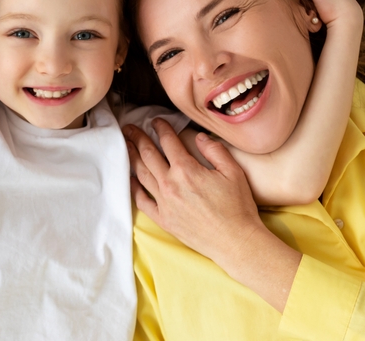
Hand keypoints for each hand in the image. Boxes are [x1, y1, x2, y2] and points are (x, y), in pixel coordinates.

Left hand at [125, 120, 263, 263]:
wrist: (235, 241)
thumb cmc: (237, 207)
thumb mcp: (233, 172)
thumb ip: (215, 150)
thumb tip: (200, 137)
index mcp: (187, 170)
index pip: (168, 142)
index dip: (161, 128)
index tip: (156, 121)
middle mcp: (170, 184)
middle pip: (148, 155)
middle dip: (138, 137)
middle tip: (130, 128)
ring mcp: (164, 203)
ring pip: (141, 174)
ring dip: (132, 157)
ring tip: (126, 146)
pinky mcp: (163, 219)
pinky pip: (142, 201)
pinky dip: (134, 188)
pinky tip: (131, 179)